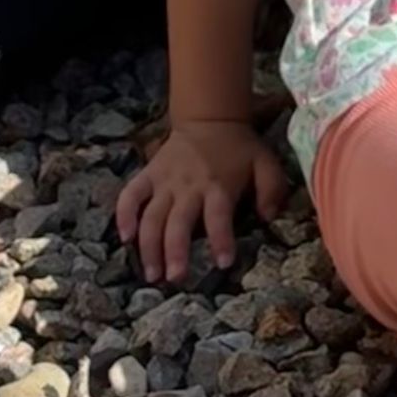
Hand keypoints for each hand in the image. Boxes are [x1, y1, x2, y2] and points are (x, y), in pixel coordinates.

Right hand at [116, 119, 289, 281]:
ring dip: (149, 246)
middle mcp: (188, 186)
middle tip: (175, 278)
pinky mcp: (148, 174)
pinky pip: (130, 195)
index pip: (218, 216)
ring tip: (152, 275)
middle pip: (178, 221)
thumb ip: (272, 190)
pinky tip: (124, 238)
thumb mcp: (265, 163)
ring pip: (151, 216)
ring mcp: (165, 181)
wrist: (209, 118)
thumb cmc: (239, 147)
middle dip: (175, 251)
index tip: (223, 263)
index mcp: (218, 185)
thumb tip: (268, 217)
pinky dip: (124, 215)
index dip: (221, 239)